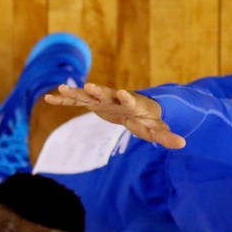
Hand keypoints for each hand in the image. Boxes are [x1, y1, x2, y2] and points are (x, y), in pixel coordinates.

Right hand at [44, 82, 185, 149]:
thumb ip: (167, 137)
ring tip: (58, 89)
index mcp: (132, 103)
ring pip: (87, 95)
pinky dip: (63, 100)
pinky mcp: (92, 104)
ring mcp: (102, 99)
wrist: (137, 107)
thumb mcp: (157, 130)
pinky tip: (47, 99)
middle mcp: (115, 98)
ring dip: (74, 93)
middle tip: (88, 87)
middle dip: (97, 91)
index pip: (130, 100)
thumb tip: (183, 144)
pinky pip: (76, 102)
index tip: (123, 93)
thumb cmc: (148, 119)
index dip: (126, 97)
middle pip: (106, 94)